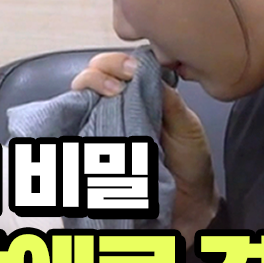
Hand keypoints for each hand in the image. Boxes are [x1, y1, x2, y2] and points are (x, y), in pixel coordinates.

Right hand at [72, 52, 220, 245]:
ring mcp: (102, 128)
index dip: (118, 61)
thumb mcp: (186, 124)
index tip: (133, 69)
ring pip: (79, 96)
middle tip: (121, 82)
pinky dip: (75, 114)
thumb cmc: (189, 163)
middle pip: (91, 75)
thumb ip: (168, 98)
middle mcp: (116, 109)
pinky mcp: (93, 150)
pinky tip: (89, 113)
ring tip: (112, 94)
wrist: (188, 202)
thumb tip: (147, 70)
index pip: (117, 67)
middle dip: (101, 69)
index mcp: (139, 97)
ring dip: (90, 86)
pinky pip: (74, 128)